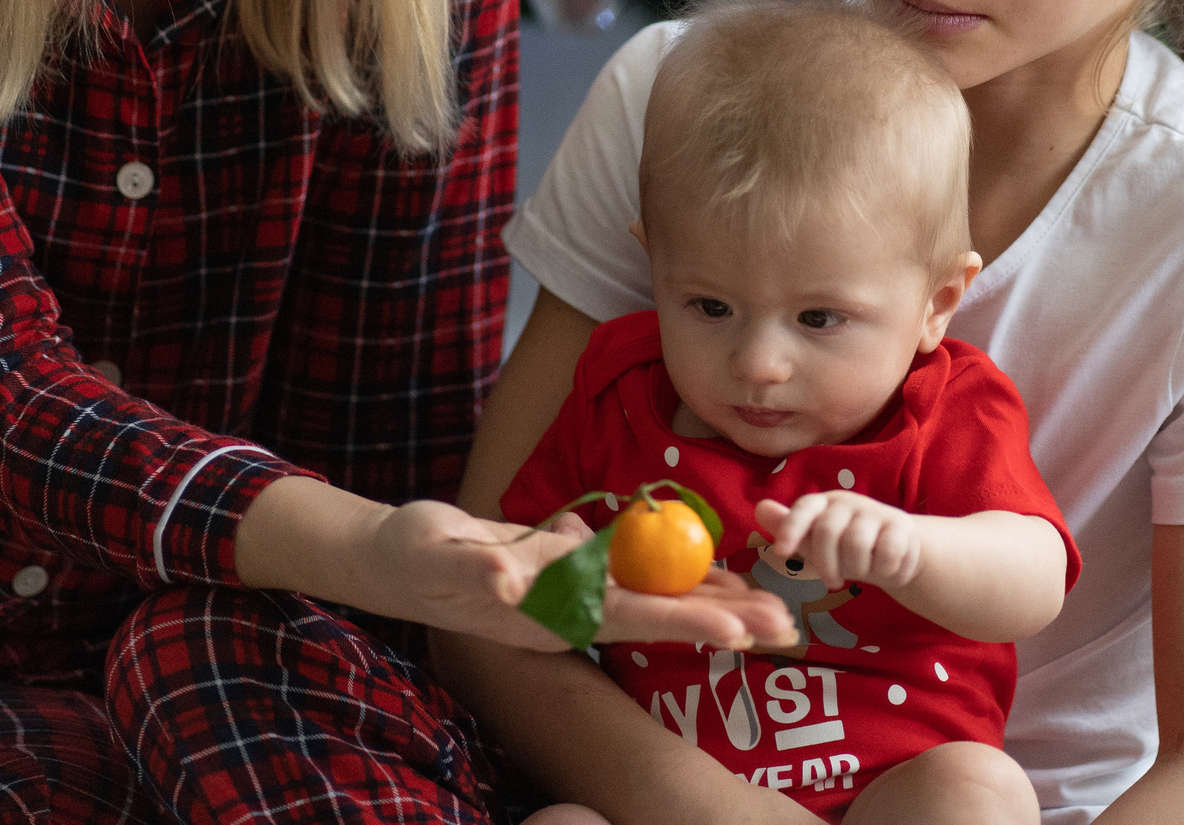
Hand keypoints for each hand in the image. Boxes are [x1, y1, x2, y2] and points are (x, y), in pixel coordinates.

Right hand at [363, 504, 794, 651]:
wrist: (399, 563)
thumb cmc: (420, 558)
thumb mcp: (443, 558)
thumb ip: (475, 568)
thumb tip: (506, 578)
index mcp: (550, 605)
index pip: (629, 612)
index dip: (683, 616)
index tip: (737, 627)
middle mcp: (571, 607)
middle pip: (659, 611)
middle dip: (721, 617)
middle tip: (784, 625)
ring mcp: (573, 597)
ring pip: (654, 599)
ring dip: (711, 601)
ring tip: (769, 609)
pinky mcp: (570, 578)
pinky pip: (632, 581)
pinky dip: (675, 581)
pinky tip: (717, 581)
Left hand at [755, 493, 920, 592]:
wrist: (894, 551)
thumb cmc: (845, 549)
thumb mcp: (814, 543)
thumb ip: (789, 528)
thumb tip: (760, 508)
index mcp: (823, 504)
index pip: (804, 508)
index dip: (790, 528)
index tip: (781, 553)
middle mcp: (847, 502)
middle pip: (827, 532)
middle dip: (827, 564)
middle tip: (833, 581)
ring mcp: (875, 511)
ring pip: (857, 544)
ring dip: (857, 569)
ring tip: (861, 573)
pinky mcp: (901, 525)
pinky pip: (887, 554)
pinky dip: (884, 571)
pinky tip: (886, 570)